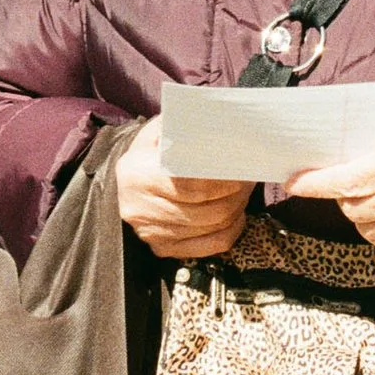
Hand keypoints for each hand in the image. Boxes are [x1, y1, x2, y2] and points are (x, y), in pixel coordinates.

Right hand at [115, 119, 249, 259]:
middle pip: (203, 210)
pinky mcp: (162, 249)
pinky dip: (230, 232)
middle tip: (249, 182)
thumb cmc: (151, 152)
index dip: (220, 183)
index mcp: (137, 174)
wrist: (124, 182)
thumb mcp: (160, 131)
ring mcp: (150, 232)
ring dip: (234, 211)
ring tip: (244, 194)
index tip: (241, 173)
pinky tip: (236, 216)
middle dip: (234, 196)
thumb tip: (217, 124)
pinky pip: (209, 247)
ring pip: (209, 227)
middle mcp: (139, 208)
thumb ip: (182, 127)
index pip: (188, 186)